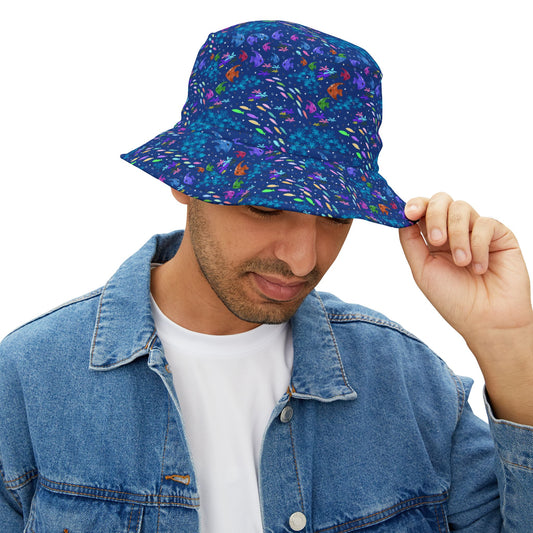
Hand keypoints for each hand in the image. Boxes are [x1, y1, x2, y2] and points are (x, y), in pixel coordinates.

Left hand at [399, 193, 532, 423]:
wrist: (485, 320)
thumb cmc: (453, 300)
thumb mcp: (422, 269)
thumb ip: (410, 242)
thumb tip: (400, 218)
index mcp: (433, 239)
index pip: (423, 209)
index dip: (415, 205)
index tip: (408, 212)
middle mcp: (454, 231)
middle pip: (441, 200)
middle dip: (435, 215)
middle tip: (436, 240)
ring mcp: (476, 231)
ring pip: (462, 208)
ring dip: (457, 235)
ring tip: (461, 262)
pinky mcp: (499, 235)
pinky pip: (485, 223)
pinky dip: (478, 245)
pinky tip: (479, 268)